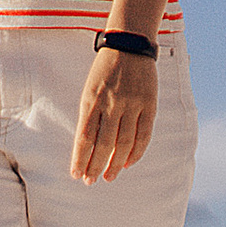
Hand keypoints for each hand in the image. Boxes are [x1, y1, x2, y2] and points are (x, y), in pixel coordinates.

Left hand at [73, 46, 157, 183]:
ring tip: (109, 177)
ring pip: (124, 142)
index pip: (84, 136)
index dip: (80, 158)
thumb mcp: (90, 89)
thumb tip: (87, 147)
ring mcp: (132, 104)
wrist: (129, 45)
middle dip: (95, 166)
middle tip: (90, 181)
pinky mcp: (149, 103)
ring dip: (116, 163)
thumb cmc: (105, 70)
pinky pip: (144, 134)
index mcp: (92, 99)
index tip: (75, 174)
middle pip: (103, 143)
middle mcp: (112, 103)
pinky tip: (128, 163)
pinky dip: (137, 151)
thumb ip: (90, 115)